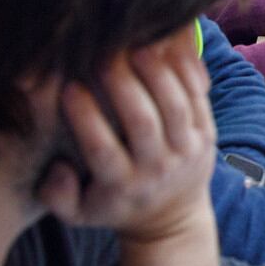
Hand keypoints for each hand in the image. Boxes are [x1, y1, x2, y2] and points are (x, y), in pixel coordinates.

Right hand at [37, 34, 216, 242]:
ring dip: (157, 74)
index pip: (101, 149)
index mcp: (121, 185)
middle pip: (142, 122)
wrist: (172, 218)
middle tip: (103, 56)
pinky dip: (186, 74)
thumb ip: (57, 195)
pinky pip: (199, 100)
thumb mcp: (78, 214)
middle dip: (123, 86)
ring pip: (175, 107)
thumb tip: (58, 169)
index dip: (85, 117)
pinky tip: (168, 50)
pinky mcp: (208, 135)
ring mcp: (187, 150)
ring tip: (137, 47)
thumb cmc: (115, 206)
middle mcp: (157, 168)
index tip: (69, 87)